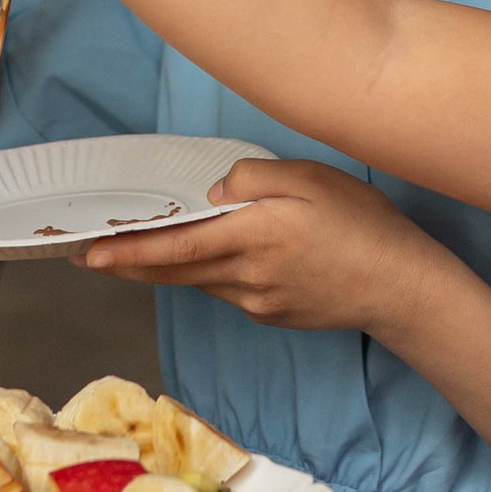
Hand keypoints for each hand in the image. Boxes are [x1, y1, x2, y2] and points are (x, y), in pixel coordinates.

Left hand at [85, 156, 433, 338]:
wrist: (400, 287)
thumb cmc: (362, 224)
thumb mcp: (313, 178)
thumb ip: (256, 177)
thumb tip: (213, 191)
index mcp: (253, 234)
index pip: (176, 245)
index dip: (129, 251)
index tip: (91, 253)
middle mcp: (247, 274)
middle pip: (176, 270)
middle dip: (129, 264)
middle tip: (91, 257)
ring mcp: (257, 300)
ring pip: (202, 280)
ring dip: (170, 267)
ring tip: (145, 250)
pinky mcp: (271, 314)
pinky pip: (230, 290)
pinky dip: (215, 273)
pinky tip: (225, 257)